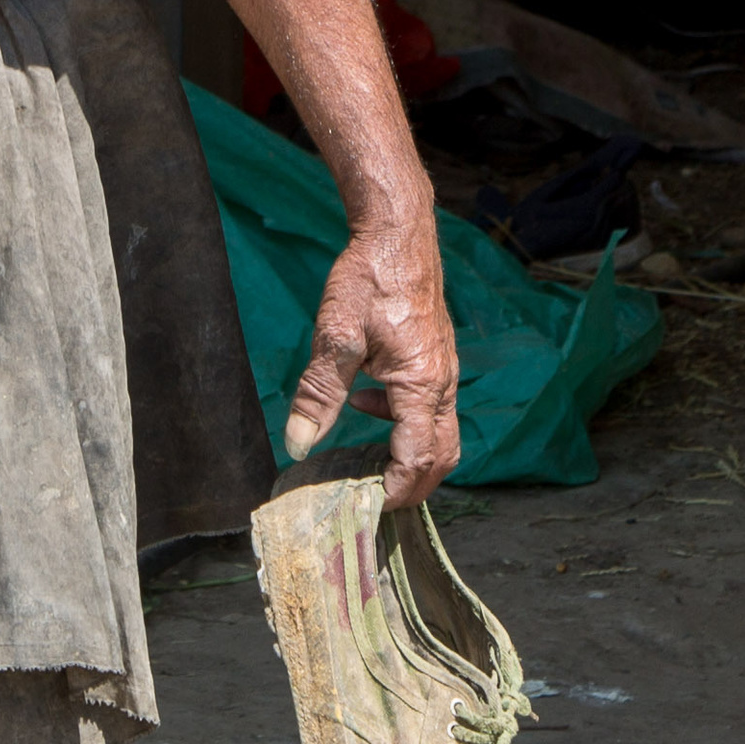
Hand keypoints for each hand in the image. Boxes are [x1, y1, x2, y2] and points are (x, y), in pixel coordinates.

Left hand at [282, 217, 459, 508]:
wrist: (398, 235)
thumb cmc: (368, 279)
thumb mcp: (334, 335)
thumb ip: (319, 393)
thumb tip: (298, 444)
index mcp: (421, 384)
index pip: (418, 458)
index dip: (396, 490)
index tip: (369, 509)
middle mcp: (443, 383)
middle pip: (443, 456)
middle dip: (413, 484)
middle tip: (374, 500)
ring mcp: (446, 371)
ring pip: (441, 434)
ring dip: (409, 454)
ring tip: (365, 457)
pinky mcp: (438, 359)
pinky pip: (432, 408)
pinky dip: (404, 422)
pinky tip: (365, 400)